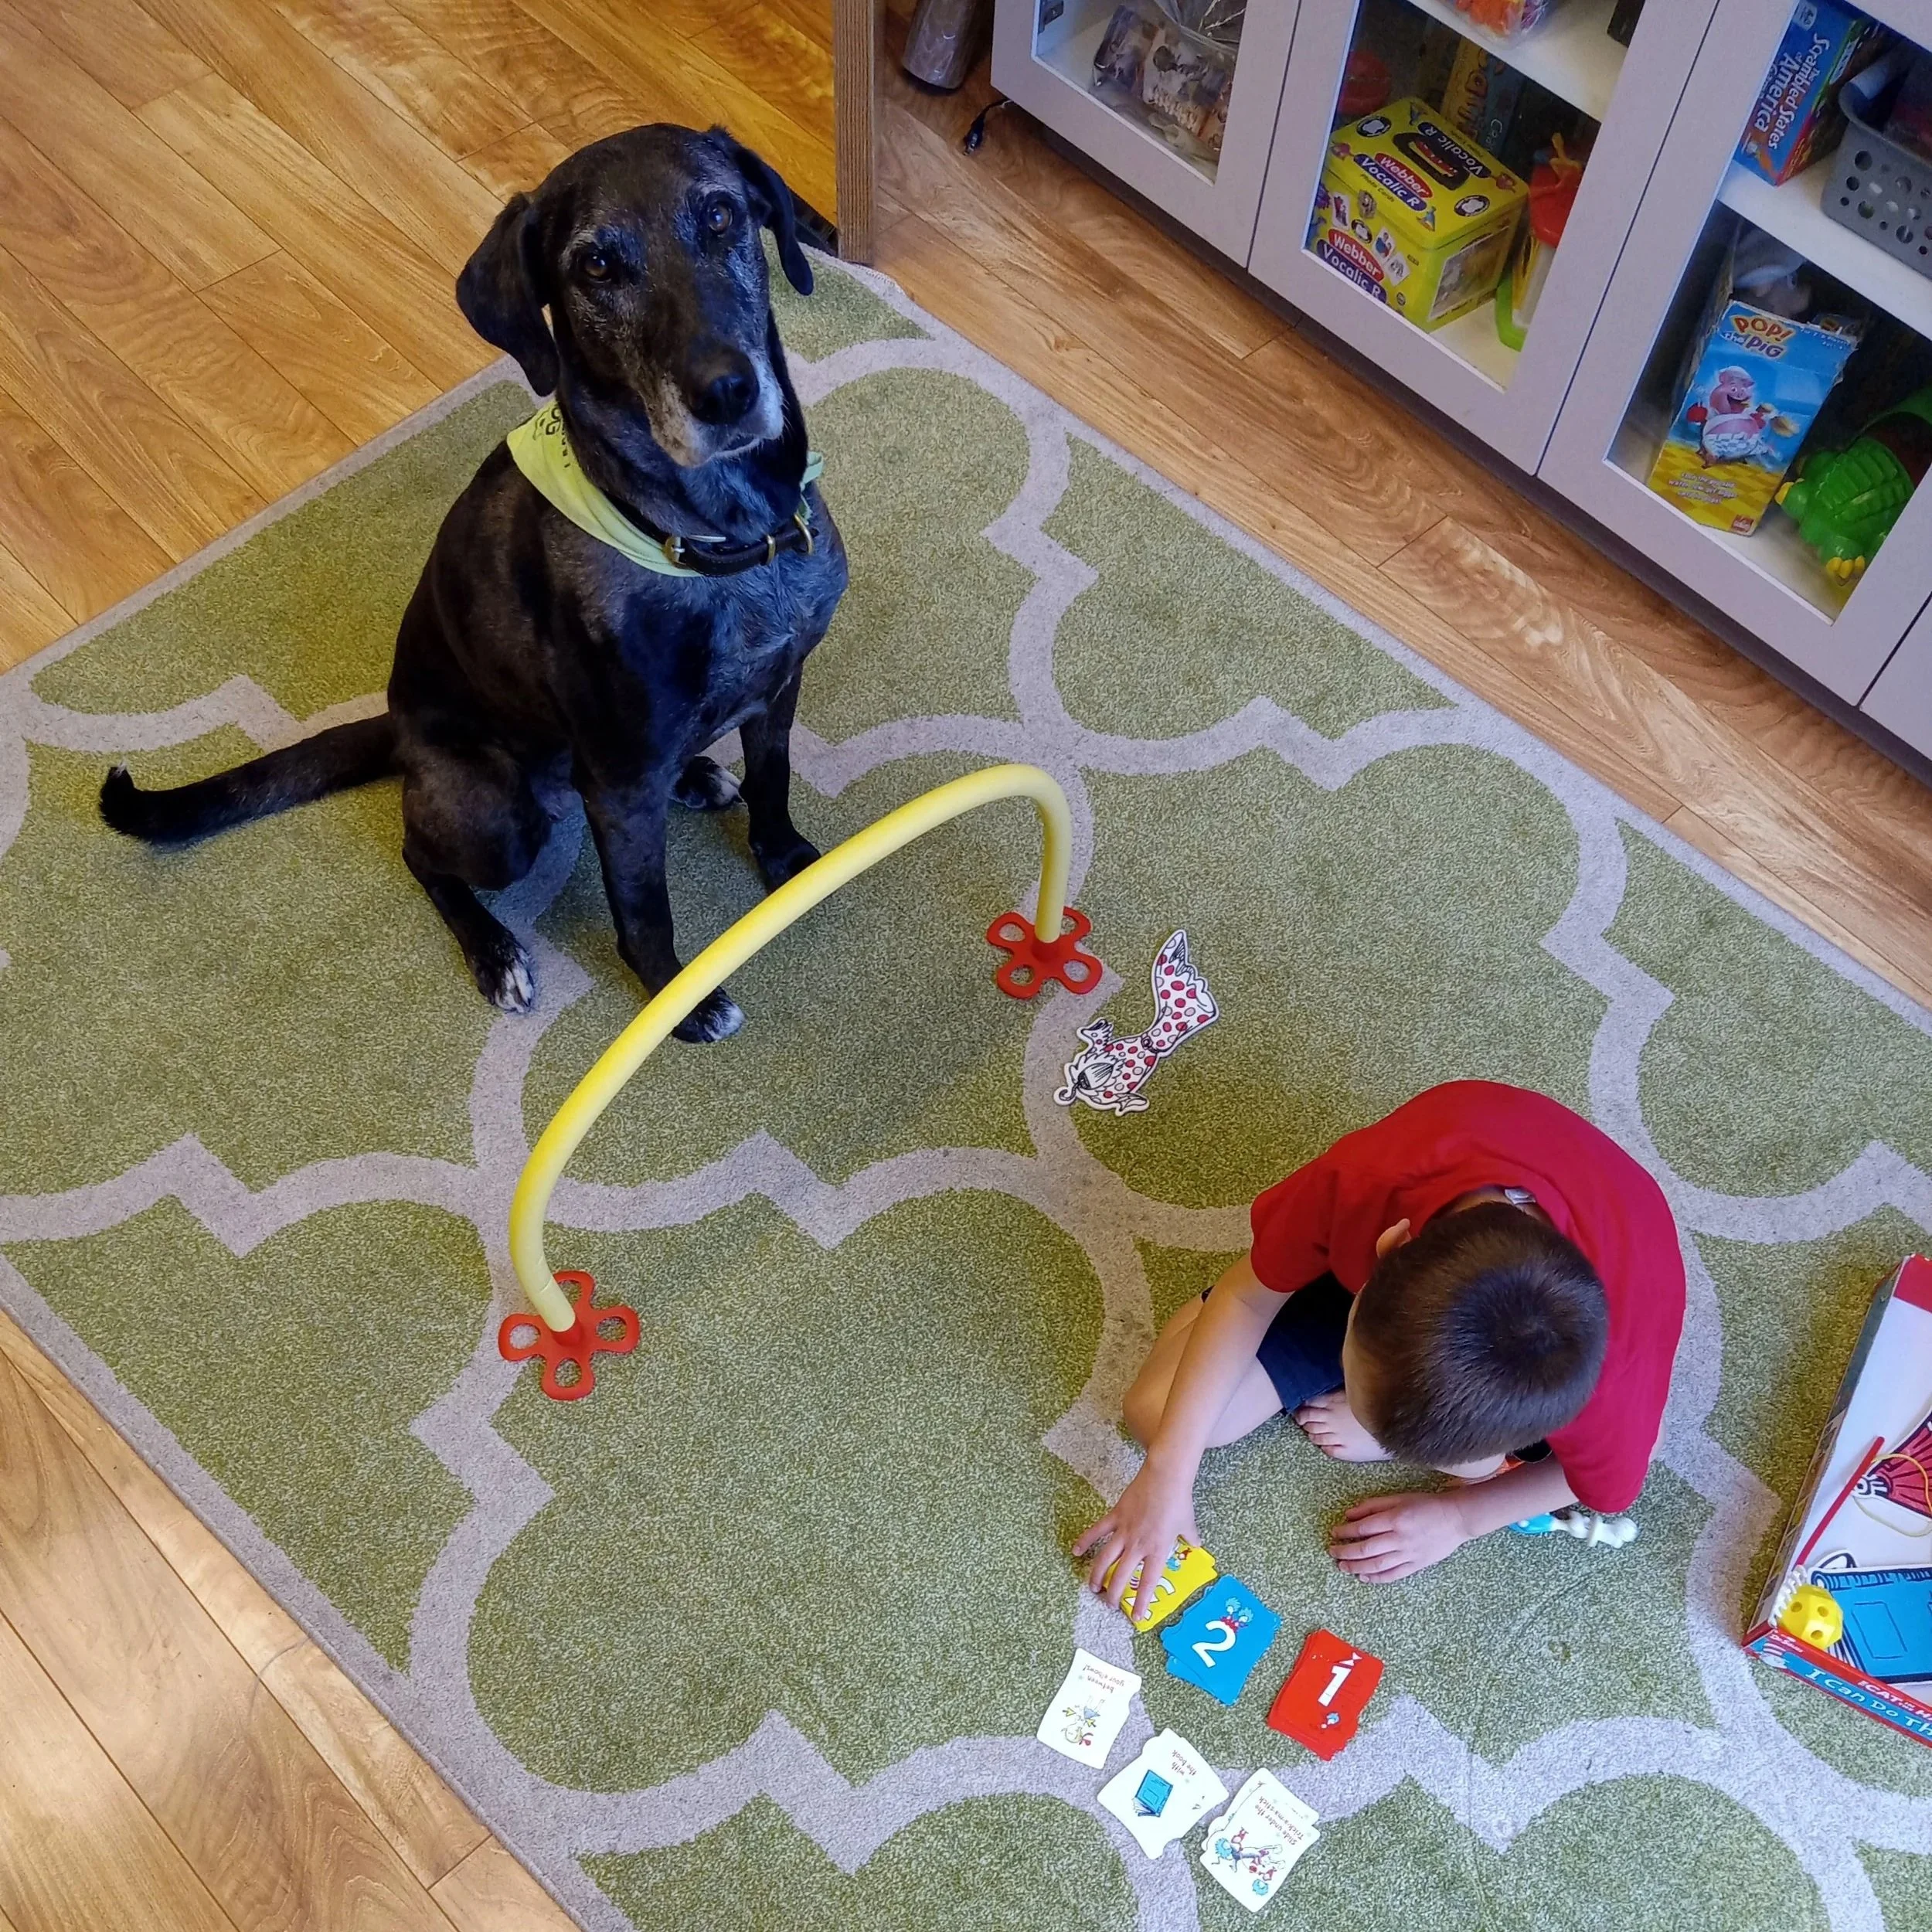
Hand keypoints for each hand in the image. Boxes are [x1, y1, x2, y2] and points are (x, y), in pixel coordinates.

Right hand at [1072, 1461, 1199, 1616]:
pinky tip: (1076, 1551)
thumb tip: (1196, 1546)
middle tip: (1109, 1604)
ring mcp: (1124, 1531)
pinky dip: (1085, 1541)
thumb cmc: (1179, 1501)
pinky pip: (1097, 1531)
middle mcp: (1138, 1545)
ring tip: (1093, 1587)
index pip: (1148, 1582)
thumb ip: (1191, 1539)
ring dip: (1097, 1575)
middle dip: (1113, 1594)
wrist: (1165, 1476)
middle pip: (1121, 1575)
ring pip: (1105, 1558)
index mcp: (1157, 1550)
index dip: (1141, 1602)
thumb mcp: (1189, 1524)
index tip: (1137, 1618)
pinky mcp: (1115, 1516)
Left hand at [1329, 1491, 1469, 1581]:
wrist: (1456, 1518)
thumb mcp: (1398, 1498)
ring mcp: (1409, 1554)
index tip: (1334, 1533)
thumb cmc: (1425, 1504)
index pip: (1362, 1528)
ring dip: (1357, 1567)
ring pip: (1377, 1565)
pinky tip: (1364, 1577)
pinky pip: (1394, 1575)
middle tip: (1333, 1552)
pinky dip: (1377, 1578)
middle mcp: (1400, 1538)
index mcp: (1394, 1518)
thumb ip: (1373, 1505)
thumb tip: (1349, 1514)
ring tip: (1343, 1567)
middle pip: (1366, 1549)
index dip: (1345, 1531)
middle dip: (1346, 1552)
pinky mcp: (1417, 1565)